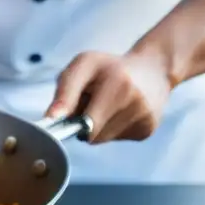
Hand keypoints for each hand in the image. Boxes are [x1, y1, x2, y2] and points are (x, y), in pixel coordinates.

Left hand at [44, 51, 172, 142]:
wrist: (154, 68)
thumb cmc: (110, 66)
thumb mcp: (84, 65)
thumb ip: (65, 92)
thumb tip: (50, 119)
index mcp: (118, 84)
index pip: (87, 125)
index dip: (74, 125)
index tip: (67, 119)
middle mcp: (136, 103)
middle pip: (93, 135)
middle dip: (85, 123)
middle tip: (92, 103)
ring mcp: (145, 119)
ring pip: (103, 139)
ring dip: (98, 126)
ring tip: (107, 105)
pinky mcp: (148, 130)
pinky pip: (117, 139)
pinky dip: (112, 128)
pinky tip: (120, 111)